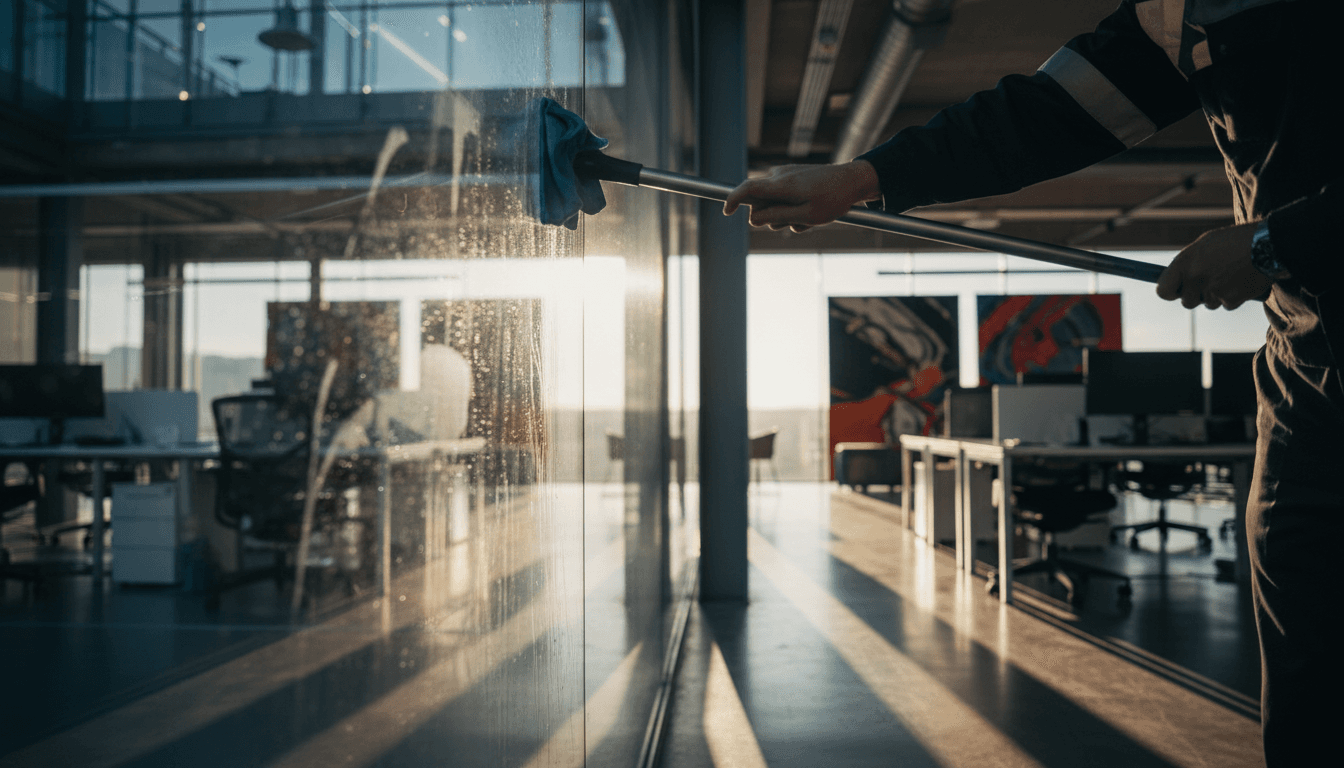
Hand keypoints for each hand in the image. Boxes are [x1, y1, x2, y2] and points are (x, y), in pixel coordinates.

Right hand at [722, 161, 880, 231]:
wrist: (854, 181)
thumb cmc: (833, 199)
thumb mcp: (805, 216)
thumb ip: (776, 217)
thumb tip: (752, 220)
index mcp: (781, 185)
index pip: (747, 189)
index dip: (733, 200)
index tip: (726, 212)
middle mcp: (779, 176)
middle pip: (760, 202)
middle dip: (770, 217)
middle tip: (795, 223)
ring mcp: (786, 175)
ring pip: (772, 203)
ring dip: (785, 215)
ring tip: (807, 217)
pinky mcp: (793, 178)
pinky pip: (783, 198)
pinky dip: (792, 209)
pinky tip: (810, 211)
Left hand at [1156, 222, 1271, 309]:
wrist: (1268, 244)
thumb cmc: (1235, 241)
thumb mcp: (1205, 244)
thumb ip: (1189, 263)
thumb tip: (1178, 280)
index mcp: (1185, 262)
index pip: (1163, 290)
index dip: (1169, 292)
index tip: (1175, 291)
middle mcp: (1195, 278)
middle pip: (1187, 302)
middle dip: (1197, 295)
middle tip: (1210, 282)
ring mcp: (1212, 290)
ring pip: (1208, 303)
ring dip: (1216, 295)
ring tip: (1230, 275)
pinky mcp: (1230, 300)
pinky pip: (1226, 304)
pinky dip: (1233, 296)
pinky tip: (1241, 280)